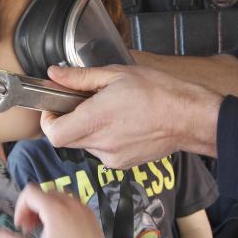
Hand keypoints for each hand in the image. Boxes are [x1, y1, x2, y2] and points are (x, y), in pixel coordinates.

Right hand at [0, 184, 108, 237]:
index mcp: (54, 209)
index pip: (29, 192)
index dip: (20, 207)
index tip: (22, 226)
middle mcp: (69, 201)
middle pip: (42, 193)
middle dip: (32, 208)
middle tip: (31, 230)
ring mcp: (81, 205)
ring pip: (56, 196)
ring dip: (45, 208)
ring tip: (45, 230)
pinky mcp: (90, 211)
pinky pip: (70, 202)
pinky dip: (60, 210)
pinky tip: (60, 230)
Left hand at [41, 64, 222, 168]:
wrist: (188, 118)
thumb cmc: (158, 92)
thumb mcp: (116, 75)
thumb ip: (80, 77)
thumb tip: (54, 74)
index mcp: (96, 119)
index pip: (53, 134)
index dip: (49, 121)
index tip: (56, 107)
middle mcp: (101, 143)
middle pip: (66, 139)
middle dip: (68, 121)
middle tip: (83, 103)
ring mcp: (112, 157)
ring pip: (84, 145)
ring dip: (88, 129)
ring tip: (109, 111)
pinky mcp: (123, 163)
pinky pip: (101, 151)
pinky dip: (104, 138)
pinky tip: (122, 124)